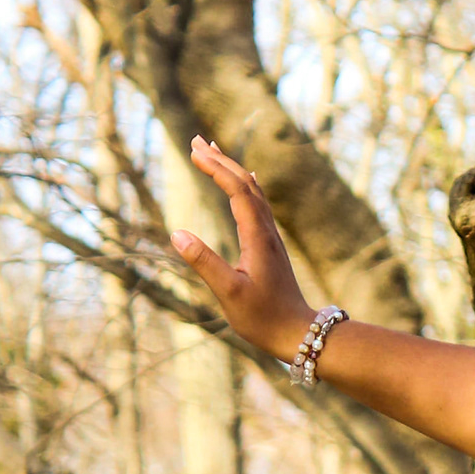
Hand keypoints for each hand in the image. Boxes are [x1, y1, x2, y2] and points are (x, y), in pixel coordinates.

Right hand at [171, 138, 316, 361]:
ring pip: (254, 192)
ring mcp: (271, 238)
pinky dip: (246, 187)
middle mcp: (267, 231)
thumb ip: (204, 262)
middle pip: (246, 184)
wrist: (298, 333)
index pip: (237, 190)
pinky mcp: (271, 247)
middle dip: (222, 160)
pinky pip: (259, 205)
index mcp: (257, 237)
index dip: (216, 168)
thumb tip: (176, 233)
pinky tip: (245, 184)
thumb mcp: (228, 293)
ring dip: (233, 170)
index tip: (194, 151)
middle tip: (196, 140)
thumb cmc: (263, 318)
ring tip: (213, 152)